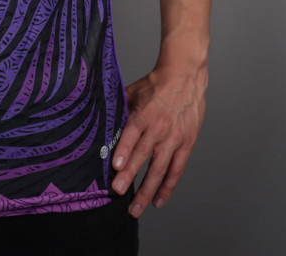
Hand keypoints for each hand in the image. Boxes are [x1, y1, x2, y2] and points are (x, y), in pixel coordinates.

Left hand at [110, 66, 206, 217]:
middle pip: (143, 155)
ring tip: (135, 208)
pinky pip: (176, 170)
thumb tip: (99, 119)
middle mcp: (159, 128)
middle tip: (118, 191)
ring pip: (160, 169)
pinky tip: (157, 200)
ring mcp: (174, 138)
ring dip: (147, 189)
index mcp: (144, 114)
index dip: (124, 150)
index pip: (132, 134)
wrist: (184, 78)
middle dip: (130, 175)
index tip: (116, 165)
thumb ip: (118, 108)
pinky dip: (167, 187)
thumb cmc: (155, 85)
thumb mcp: (132, 92)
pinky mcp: (186, 144)